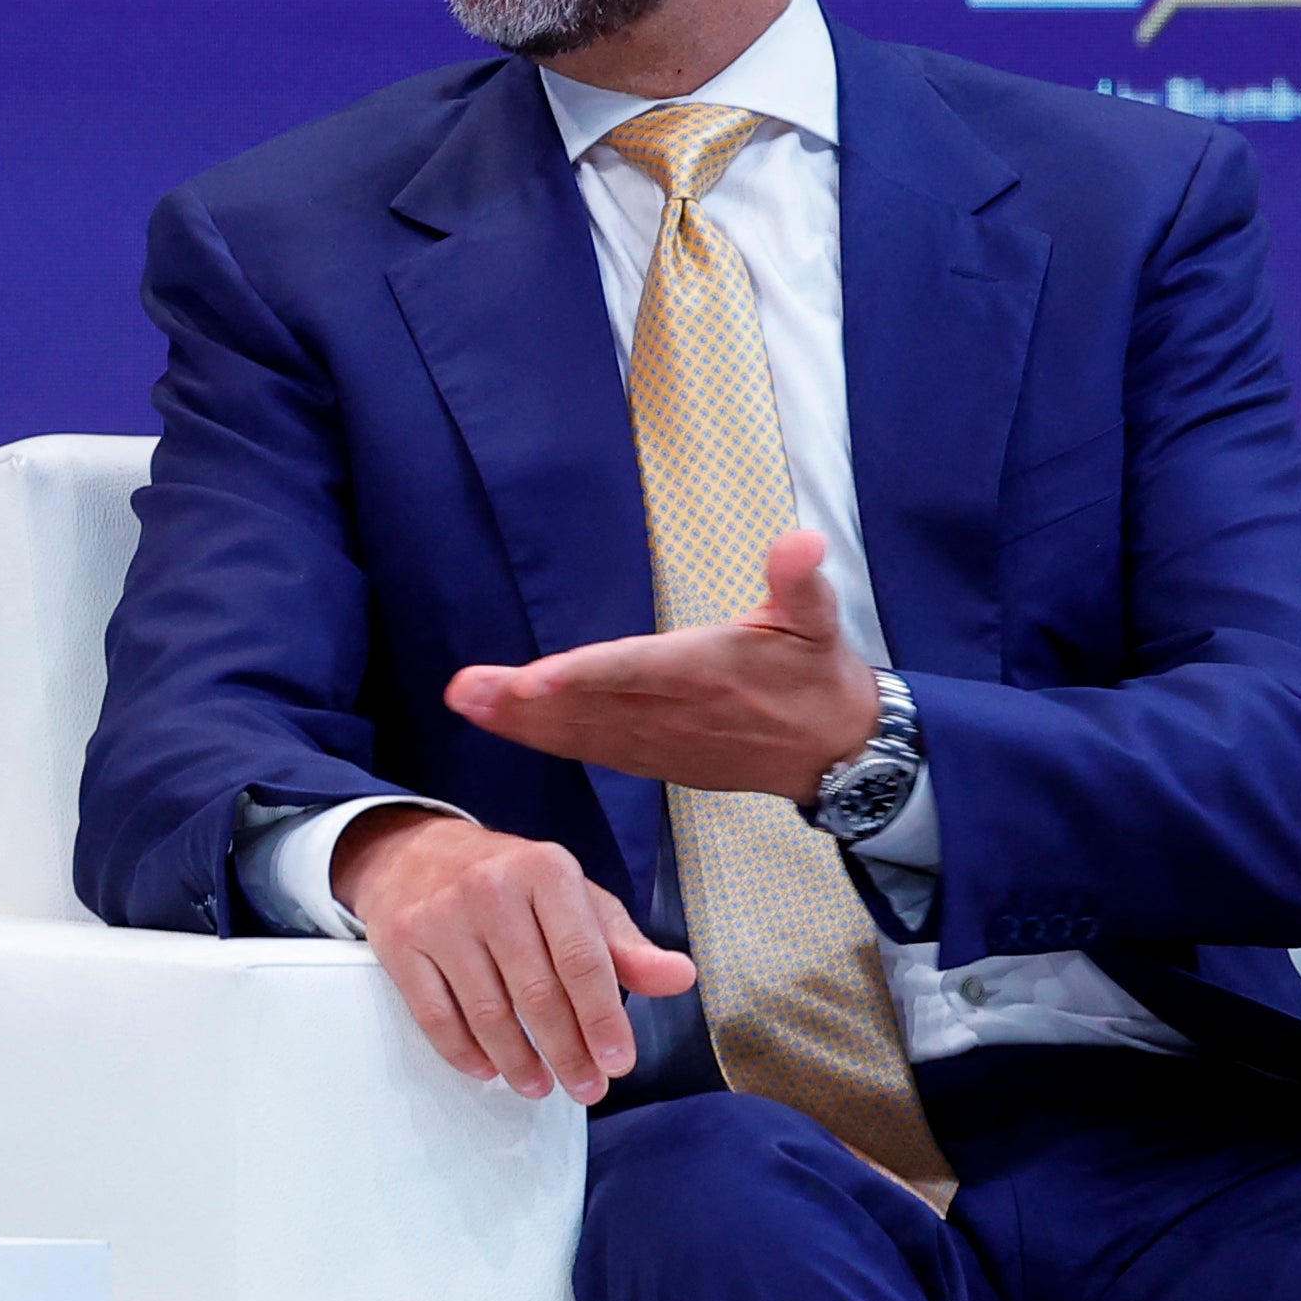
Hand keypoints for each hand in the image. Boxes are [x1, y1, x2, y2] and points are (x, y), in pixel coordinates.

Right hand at [334, 808, 697, 1100]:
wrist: (412, 852)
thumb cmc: (508, 882)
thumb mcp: (574, 899)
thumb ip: (625, 945)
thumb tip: (680, 978)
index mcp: (545, 871)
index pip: (582, 958)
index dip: (603, 1018)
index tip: (618, 1063)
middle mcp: (490, 888)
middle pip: (537, 993)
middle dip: (568, 1052)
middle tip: (586, 1088)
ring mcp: (439, 917)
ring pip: (487, 1012)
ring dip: (519, 1062)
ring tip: (540, 1085)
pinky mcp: (400, 944)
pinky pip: (436, 1016)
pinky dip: (465, 1053)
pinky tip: (488, 1069)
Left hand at [439, 528, 881, 804]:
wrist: (836, 752)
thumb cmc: (818, 677)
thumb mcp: (821, 621)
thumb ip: (802, 581)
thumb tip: (802, 541)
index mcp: (706, 672)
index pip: (635, 671)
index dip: (583, 676)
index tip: (533, 679)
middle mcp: (674, 713)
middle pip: (588, 707)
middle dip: (523, 703)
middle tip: (463, 690)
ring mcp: (660, 742)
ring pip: (581, 733)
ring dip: (520, 722)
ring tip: (465, 702)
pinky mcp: (654, 758)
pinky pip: (592, 749)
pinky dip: (546, 739)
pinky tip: (504, 726)